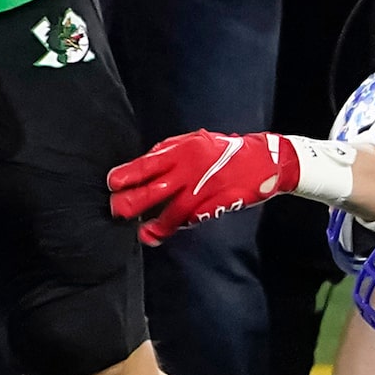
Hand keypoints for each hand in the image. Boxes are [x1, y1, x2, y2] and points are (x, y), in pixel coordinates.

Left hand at [108, 130, 304, 245]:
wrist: (262, 160)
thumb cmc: (223, 151)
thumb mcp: (193, 141)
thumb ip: (168, 153)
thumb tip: (142, 168)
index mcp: (182, 150)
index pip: (147, 165)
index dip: (127, 176)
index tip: (112, 184)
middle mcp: (190, 170)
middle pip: (152, 190)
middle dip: (131, 203)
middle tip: (116, 210)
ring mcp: (203, 190)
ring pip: (171, 212)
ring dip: (154, 225)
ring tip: (142, 232)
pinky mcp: (215, 205)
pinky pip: (191, 219)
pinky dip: (176, 226)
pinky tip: (164, 231)